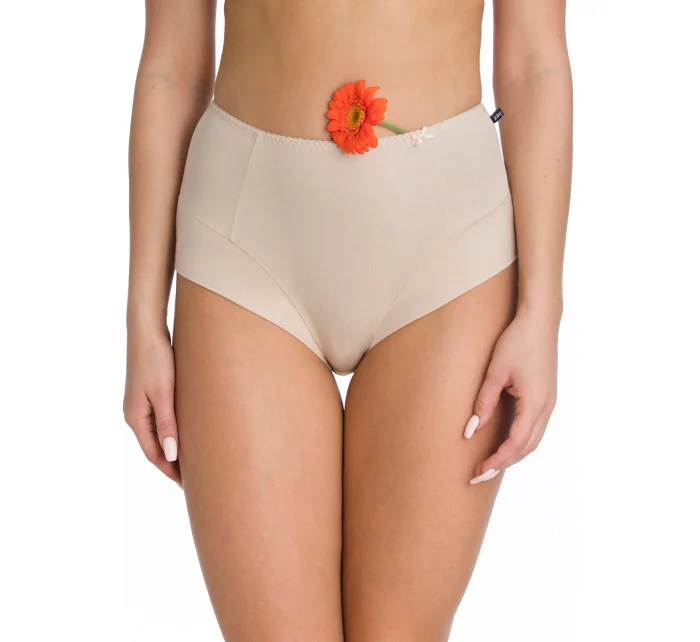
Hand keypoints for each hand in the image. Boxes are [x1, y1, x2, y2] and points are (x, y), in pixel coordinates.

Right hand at [123, 325, 181, 485]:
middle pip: (155, 447)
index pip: (154, 454)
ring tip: (194, 461)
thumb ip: (168, 424)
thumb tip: (172, 455)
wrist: (147, 330)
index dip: (170, 471)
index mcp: (135, 417)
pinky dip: (174, 431)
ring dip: (174, 448)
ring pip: (159, 434)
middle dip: (173, 464)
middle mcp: (135, 414)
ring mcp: (141, 404)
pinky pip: (162, 420)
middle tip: (195, 479)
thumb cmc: (156, 359)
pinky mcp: (150, 393)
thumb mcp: (163, 393)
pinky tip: (188, 433)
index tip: (188, 485)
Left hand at [465, 307, 558, 484]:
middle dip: (503, 464)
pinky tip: (504, 444)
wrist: (540, 321)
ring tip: (489, 464)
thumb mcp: (495, 372)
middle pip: (526, 448)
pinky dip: (520, 443)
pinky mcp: (547, 398)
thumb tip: (470, 431)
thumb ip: (483, 403)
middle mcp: (547, 407)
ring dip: (512, 455)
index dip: (496, 460)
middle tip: (478, 475)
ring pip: (533, 441)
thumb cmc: (516, 342)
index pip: (515, 443)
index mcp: (535, 402)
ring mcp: (550, 403)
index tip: (478, 470)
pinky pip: (535, 429)